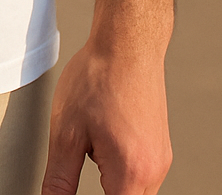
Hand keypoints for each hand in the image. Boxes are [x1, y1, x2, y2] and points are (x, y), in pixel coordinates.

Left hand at [41, 41, 171, 194]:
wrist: (128, 42)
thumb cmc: (98, 78)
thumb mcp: (66, 131)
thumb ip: (60, 180)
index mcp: (131, 173)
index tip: (70, 190)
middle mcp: (154, 172)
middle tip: (82, 157)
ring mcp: (161, 160)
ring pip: (135, 192)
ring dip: (111, 184)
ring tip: (92, 142)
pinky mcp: (161, 148)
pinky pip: (141, 175)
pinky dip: (121, 169)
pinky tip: (105, 136)